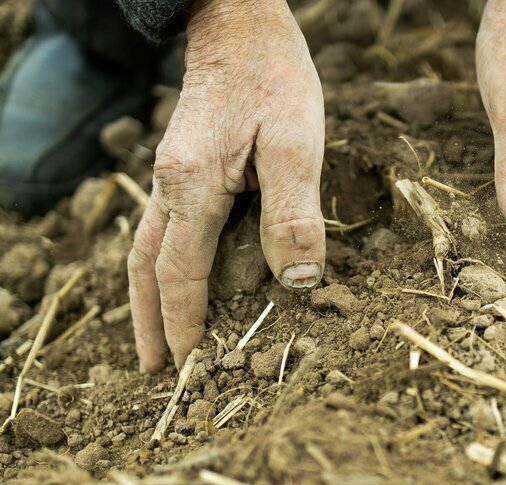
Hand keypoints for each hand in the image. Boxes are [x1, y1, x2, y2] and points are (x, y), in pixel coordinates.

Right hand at [128, 0, 325, 371]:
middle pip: (148, 268)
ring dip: (149, 298)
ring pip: (148, 249)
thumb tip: (298, 282)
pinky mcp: (185, 166)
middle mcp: (170, 185)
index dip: (184, 322)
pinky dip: (162, 266)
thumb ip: (293, 213)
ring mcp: (172, 174)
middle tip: (154, 369)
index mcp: (193, 185)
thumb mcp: (296, 145)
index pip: (180, 273)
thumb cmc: (273, 79)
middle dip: (151, 322)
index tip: (188, 363)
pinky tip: (177, 278)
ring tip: (156, 338)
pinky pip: (163, 228)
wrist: (242, 25)